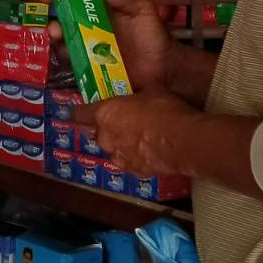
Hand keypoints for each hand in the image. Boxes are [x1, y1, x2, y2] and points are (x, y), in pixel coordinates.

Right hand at [35, 0, 174, 88]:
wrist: (166, 68)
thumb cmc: (154, 36)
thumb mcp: (144, 10)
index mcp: (100, 13)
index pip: (73, 1)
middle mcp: (90, 31)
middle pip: (63, 23)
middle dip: (52, 20)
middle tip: (52, 23)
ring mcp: (89, 52)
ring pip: (65, 44)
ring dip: (57, 40)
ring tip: (58, 37)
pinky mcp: (92, 72)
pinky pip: (73, 66)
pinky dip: (66, 61)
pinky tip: (65, 57)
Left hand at [75, 89, 197, 175]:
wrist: (183, 141)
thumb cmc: (163, 110)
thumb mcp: (152, 91)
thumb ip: (138, 95)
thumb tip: (141, 95)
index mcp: (104, 114)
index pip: (79, 114)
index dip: (79, 112)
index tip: (80, 110)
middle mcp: (105, 138)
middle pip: (98, 133)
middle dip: (108, 129)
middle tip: (125, 122)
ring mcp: (119, 157)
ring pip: (114, 150)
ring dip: (122, 145)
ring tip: (141, 138)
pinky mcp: (134, 171)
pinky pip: (131, 162)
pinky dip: (138, 157)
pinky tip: (152, 152)